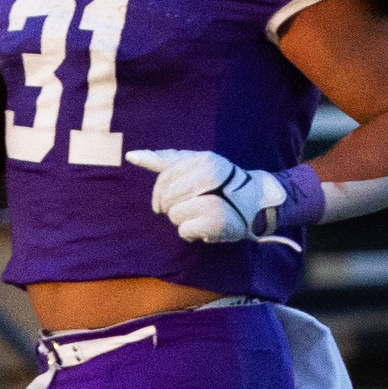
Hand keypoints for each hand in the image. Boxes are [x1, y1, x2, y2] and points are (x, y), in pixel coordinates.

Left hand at [125, 148, 286, 242]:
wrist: (257, 203)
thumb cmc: (221, 184)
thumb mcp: (196, 164)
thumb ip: (165, 160)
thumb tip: (131, 155)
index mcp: (203, 160)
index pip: (164, 177)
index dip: (159, 193)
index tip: (162, 203)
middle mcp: (211, 175)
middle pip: (168, 198)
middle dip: (173, 207)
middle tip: (190, 208)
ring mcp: (215, 198)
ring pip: (175, 215)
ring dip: (183, 221)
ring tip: (201, 216)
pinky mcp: (218, 221)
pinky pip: (185, 230)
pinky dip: (190, 233)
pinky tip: (203, 228)